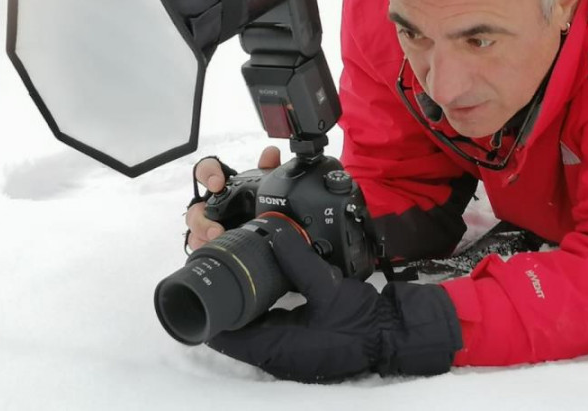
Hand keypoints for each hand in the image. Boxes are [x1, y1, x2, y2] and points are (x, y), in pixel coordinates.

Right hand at [185, 146, 280, 249]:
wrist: (263, 229)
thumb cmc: (256, 203)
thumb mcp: (265, 185)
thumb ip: (268, 168)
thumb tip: (271, 153)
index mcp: (221, 187)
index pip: (205, 171)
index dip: (207, 173)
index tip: (217, 183)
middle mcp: (210, 205)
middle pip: (194, 209)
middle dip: (201, 218)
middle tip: (216, 228)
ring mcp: (206, 224)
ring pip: (194, 230)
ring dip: (203, 234)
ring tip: (218, 239)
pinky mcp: (207, 241)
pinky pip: (196, 244)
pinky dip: (203, 246)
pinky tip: (215, 248)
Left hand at [207, 225, 461, 382]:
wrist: (392, 335)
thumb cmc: (360, 320)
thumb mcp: (326, 287)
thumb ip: (297, 260)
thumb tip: (273, 231)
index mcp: (278, 347)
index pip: (228, 339)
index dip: (208, 317)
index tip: (196, 291)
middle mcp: (278, 355)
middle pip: (236, 336)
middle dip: (222, 310)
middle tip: (213, 278)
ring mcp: (289, 354)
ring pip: (252, 334)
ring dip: (240, 312)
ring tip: (230, 283)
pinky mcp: (300, 347)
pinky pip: (269, 332)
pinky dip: (259, 315)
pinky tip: (260, 294)